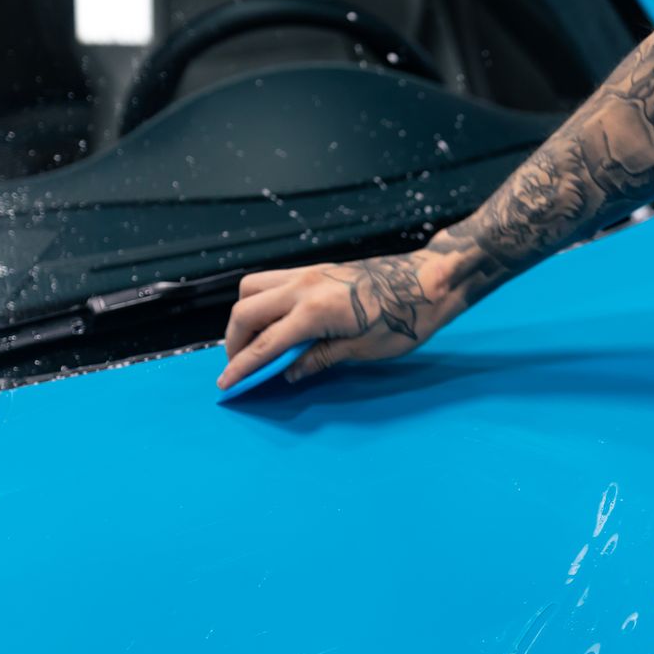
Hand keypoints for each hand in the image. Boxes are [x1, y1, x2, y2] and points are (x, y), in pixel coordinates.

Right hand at [215, 235, 490, 389]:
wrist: (427, 282)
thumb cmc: (404, 320)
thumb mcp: (362, 349)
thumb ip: (319, 358)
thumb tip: (288, 373)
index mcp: (313, 311)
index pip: (265, 343)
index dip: (242, 367)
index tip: (226, 384)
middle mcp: (302, 287)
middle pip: (245, 312)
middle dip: (234, 342)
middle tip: (239, 366)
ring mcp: (307, 274)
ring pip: (252, 288)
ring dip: (244, 316)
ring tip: (253, 342)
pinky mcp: (315, 269)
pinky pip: (273, 280)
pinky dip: (262, 300)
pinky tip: (274, 321)